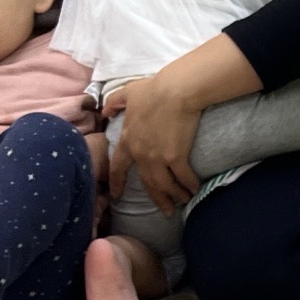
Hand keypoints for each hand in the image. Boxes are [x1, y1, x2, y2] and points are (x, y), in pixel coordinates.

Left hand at [109, 76, 202, 214]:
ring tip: (183, 200)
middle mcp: (140, 154)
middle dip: (157, 198)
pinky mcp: (176, 157)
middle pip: (147, 182)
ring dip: (174, 195)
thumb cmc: (154, 89)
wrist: (175, 91)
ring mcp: (157, 157)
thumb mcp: (128, 93)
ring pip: (164, 184)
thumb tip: (104, 112)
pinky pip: (182, 177)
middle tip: (165, 210)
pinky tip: (195, 189)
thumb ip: (114, 102)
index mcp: (127, 140)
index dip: (117, 182)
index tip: (116, 195)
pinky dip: (189, 185)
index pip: (118, 166)